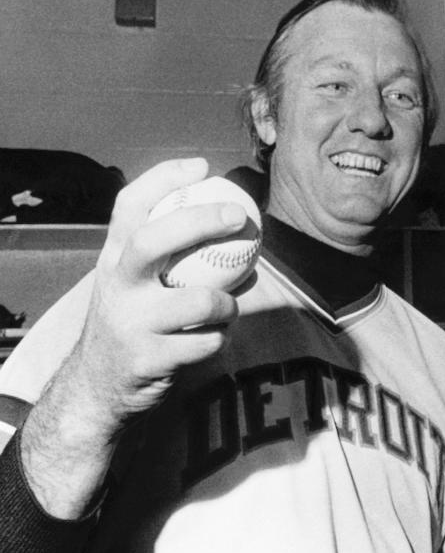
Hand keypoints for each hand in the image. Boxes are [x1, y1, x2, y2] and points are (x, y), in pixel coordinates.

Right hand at [70, 157, 242, 428]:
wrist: (97, 386)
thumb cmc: (134, 320)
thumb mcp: (134, 280)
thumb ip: (168, 251)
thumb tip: (234, 215)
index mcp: (114, 258)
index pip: (129, 205)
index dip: (163, 178)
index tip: (201, 166)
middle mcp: (117, 284)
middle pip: (153, 240)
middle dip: (200, 221)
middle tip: (239, 216)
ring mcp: (129, 323)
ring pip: (198, 301)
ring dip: (228, 304)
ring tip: (228, 307)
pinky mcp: (148, 359)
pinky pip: (206, 343)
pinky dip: (220, 339)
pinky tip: (217, 337)